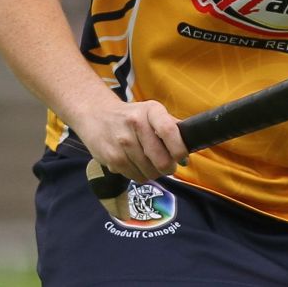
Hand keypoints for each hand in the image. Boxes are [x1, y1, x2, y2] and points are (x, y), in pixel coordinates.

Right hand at [70, 98, 188, 180]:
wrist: (95, 115)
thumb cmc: (131, 116)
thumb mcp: (151, 112)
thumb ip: (170, 125)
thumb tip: (192, 141)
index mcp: (151, 110)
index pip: (169, 131)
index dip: (179, 149)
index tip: (183, 157)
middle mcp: (136, 124)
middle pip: (161, 159)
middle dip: (169, 168)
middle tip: (169, 166)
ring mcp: (122, 142)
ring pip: (149, 171)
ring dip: (155, 173)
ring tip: (153, 165)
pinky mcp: (111, 158)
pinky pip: (135, 176)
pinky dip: (141, 176)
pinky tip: (138, 166)